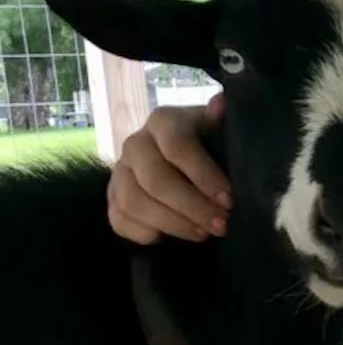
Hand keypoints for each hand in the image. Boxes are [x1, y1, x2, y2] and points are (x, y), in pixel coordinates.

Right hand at [107, 92, 230, 245]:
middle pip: (156, 179)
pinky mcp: (111, 198)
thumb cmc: (206, 149)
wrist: (178, 164)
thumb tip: (221, 105)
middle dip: (192, 207)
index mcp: (163, 122)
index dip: (203, 175)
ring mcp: (120, 172)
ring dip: (172, 224)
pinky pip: (119, 220)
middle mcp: (135, 143)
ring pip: (135, 202)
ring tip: (202, 234)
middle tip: (221, 225)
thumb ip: (220, 124)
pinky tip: (169, 239)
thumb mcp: (217, 133)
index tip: (228, 199)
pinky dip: (145, 234)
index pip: (177, 145)